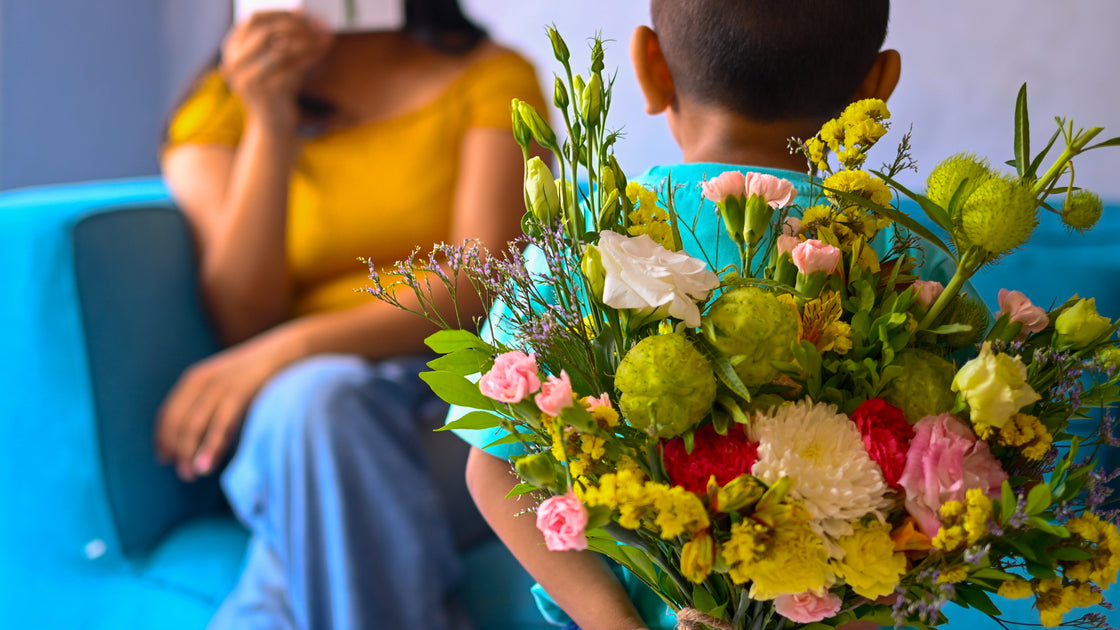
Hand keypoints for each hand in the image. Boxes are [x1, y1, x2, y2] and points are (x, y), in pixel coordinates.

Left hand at [155, 328, 298, 480]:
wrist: (285, 353)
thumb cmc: (257, 376)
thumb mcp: (227, 386)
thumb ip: (211, 407)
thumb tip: (201, 440)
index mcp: (194, 379)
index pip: (168, 414)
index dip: (163, 438)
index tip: (164, 458)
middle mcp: (201, 382)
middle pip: (178, 423)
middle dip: (177, 450)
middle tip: (183, 474)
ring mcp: (219, 387)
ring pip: (193, 427)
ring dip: (188, 454)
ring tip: (190, 475)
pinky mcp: (238, 394)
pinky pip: (218, 426)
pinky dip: (209, 448)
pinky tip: (204, 466)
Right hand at [220, 11, 332, 129]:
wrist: (273, 125)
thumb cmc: (277, 88)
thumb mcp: (277, 59)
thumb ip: (284, 37)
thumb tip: (302, 10)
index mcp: (231, 50)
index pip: (253, 19)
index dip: (280, 14)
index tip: (304, 15)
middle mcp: (233, 63)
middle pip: (266, 31)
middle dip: (296, 26)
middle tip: (318, 26)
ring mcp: (247, 79)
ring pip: (280, 48)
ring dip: (306, 40)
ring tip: (324, 37)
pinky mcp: (265, 93)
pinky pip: (292, 68)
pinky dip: (310, 56)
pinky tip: (323, 51)